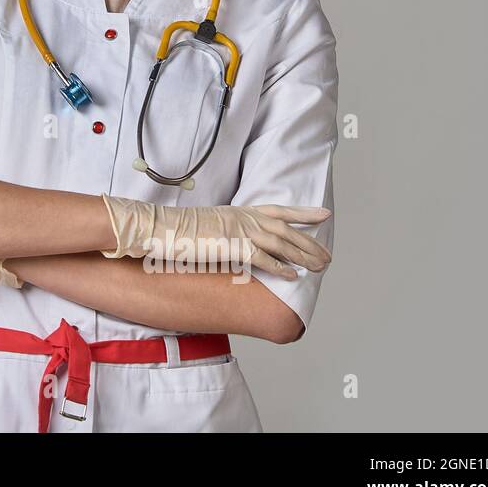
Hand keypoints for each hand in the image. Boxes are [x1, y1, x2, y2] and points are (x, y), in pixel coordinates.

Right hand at [100, 193, 331, 279]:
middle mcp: (243, 218)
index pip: (279, 210)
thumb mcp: (207, 225)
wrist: (159, 228)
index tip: (324, 214)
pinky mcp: (232, 246)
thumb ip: (226, 230)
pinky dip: (281, 268)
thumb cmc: (177, 230)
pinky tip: (293, 276)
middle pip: (286, 229)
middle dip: (310, 243)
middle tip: (327, 257)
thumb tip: (233, 241)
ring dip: (303, 256)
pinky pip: (263, 259)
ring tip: (320, 267)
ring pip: (281, 243)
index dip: (303, 212)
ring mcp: (238, 231)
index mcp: (239, 211)